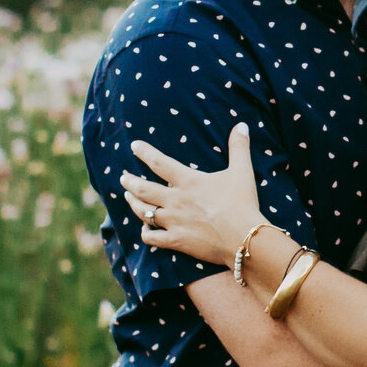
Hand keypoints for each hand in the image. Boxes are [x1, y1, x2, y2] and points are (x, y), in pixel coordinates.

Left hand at [123, 123, 267, 269]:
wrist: (244, 238)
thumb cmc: (243, 204)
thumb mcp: (242, 171)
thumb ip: (239, 147)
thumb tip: (242, 125)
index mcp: (188, 181)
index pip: (159, 162)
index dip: (144, 152)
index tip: (134, 146)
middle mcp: (175, 200)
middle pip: (142, 188)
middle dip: (129, 182)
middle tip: (123, 177)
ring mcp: (173, 221)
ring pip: (142, 211)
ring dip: (133, 203)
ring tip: (128, 197)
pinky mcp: (176, 241)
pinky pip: (151, 237)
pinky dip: (145, 232)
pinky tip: (145, 228)